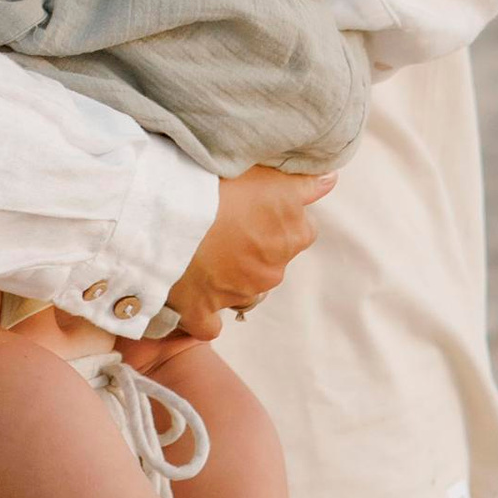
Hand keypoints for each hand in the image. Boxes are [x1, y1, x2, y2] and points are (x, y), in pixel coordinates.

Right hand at [165, 164, 335, 338]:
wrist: (167, 216)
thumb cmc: (216, 185)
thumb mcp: (266, 174)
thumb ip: (302, 183)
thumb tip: (331, 182)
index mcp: (293, 233)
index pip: (302, 228)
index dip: (278, 216)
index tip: (256, 207)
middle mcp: (274, 267)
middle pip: (273, 258)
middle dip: (255, 246)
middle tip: (226, 222)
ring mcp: (241, 293)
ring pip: (244, 287)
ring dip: (229, 273)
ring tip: (202, 246)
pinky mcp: (207, 311)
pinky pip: (209, 323)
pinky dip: (204, 312)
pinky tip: (193, 293)